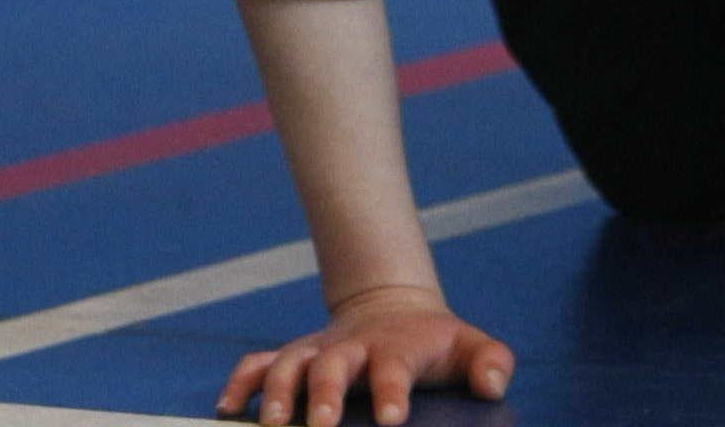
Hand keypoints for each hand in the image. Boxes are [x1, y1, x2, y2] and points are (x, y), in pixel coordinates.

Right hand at [216, 285, 513, 426]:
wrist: (394, 309)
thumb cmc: (432, 344)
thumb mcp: (467, 347)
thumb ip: (490, 362)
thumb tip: (495, 385)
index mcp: (397, 347)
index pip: (395, 366)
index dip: (392, 391)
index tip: (391, 418)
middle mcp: (351, 348)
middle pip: (332, 365)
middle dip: (324, 395)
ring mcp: (317, 351)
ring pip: (288, 364)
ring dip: (277, 393)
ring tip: (273, 425)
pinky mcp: (292, 358)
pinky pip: (257, 366)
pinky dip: (240, 383)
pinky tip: (228, 410)